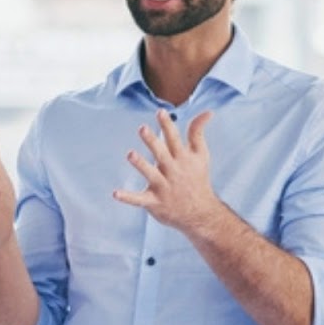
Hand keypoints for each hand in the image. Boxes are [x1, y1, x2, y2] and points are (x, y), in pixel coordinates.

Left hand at [112, 110, 226, 236]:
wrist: (200, 212)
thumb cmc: (197, 178)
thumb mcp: (201, 154)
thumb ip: (198, 132)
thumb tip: (208, 112)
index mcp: (182, 158)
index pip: (174, 139)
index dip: (167, 125)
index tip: (161, 112)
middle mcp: (172, 170)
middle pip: (161, 153)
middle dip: (152, 141)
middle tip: (142, 128)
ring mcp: (163, 186)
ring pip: (150, 174)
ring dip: (141, 164)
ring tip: (130, 154)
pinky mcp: (154, 201)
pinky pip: (139, 199)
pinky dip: (128, 197)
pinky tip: (115, 193)